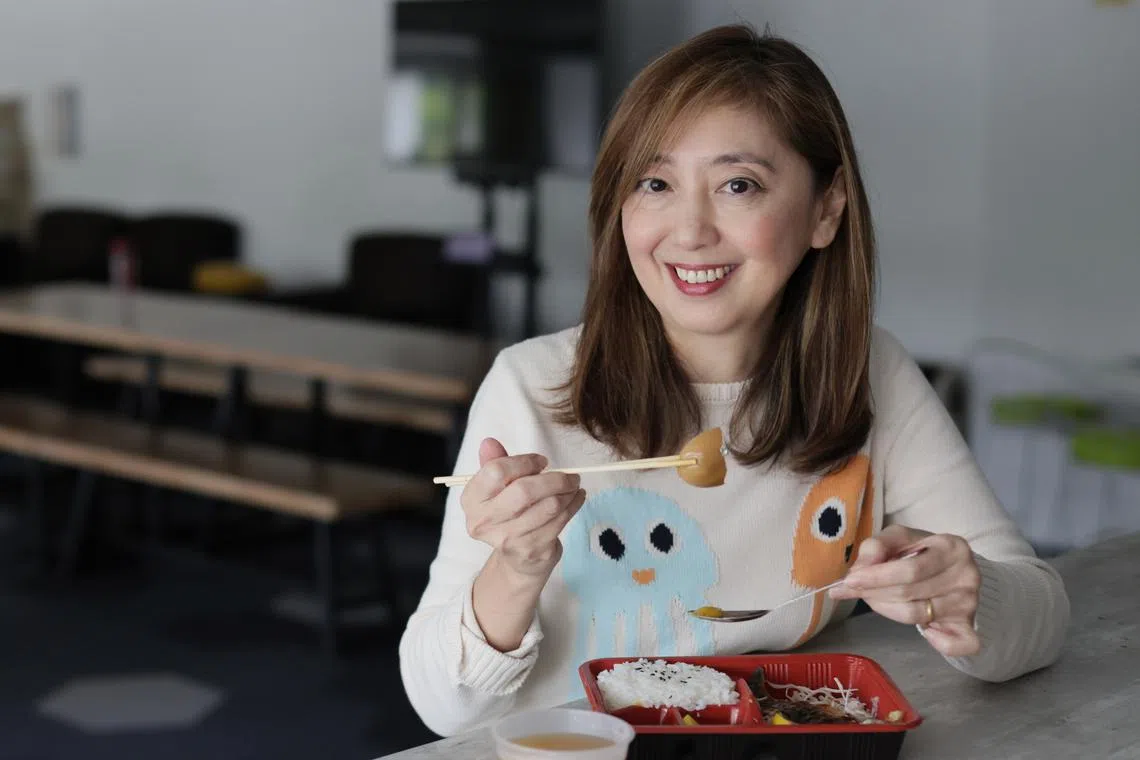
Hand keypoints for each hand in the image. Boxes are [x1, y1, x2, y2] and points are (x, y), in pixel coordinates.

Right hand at [462, 438, 585, 579]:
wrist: (516, 559)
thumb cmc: (508, 513)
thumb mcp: (496, 488)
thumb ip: (494, 463)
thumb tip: (489, 442)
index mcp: (471, 500)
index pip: (496, 471)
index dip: (524, 462)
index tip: (541, 461)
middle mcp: (484, 522)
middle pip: (524, 491)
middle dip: (553, 479)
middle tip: (569, 475)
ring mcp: (508, 539)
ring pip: (548, 506)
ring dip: (567, 492)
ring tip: (573, 485)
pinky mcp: (531, 550)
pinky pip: (560, 521)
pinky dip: (573, 506)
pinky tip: (576, 498)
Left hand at [830, 525, 982, 656]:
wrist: (953, 568)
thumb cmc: (921, 552)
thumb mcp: (898, 538)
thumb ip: (876, 546)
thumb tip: (859, 569)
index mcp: (952, 547)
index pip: (910, 569)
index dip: (876, 577)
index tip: (849, 581)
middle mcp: (966, 575)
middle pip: (909, 593)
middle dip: (874, 593)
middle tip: (853, 590)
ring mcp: (969, 602)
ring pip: (917, 615)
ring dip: (886, 609)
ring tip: (873, 599)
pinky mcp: (969, 625)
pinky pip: (957, 644)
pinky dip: (940, 643)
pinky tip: (927, 632)